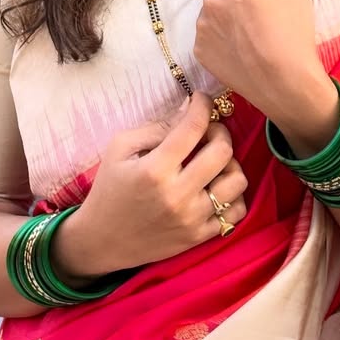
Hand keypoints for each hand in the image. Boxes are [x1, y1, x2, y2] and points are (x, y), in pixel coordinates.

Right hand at [54, 92, 247, 278]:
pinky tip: (216, 187)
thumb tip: (189, 110)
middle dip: (220, 131)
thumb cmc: (109, 189)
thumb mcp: (120, 149)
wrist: (102, 240)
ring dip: (230, 164)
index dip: (203, 104)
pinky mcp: (198, 237)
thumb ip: (156, 128)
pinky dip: (232, 195)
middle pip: (223, 151)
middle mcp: (178, 194)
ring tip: (213, 162)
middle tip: (207, 131)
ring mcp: (191, 219)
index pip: (194, 126)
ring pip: (237, 181)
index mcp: (155, 169)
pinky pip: (235, 212)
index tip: (201, 99)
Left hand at [193, 0, 339, 148]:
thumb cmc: (294, 35)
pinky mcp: (200, 48)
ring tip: (253, 27)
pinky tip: (243, 44)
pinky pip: (208, 28)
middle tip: (262, 1)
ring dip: (229, 6)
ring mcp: (202, 25)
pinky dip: (221, 30)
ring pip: (214, 3)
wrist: (285, 85)